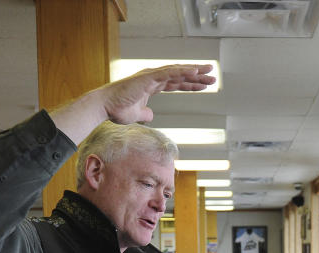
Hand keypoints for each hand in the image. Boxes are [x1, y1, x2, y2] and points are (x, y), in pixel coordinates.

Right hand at [96, 64, 214, 123]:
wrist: (105, 107)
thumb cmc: (117, 110)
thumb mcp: (137, 115)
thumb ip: (145, 114)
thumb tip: (151, 116)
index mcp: (152, 85)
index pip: (176, 83)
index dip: (190, 84)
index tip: (203, 86)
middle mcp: (153, 78)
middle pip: (180, 76)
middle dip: (197, 76)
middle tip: (213, 77)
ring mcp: (151, 76)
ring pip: (177, 72)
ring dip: (194, 71)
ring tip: (209, 70)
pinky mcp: (148, 77)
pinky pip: (169, 73)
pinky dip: (182, 71)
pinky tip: (194, 70)